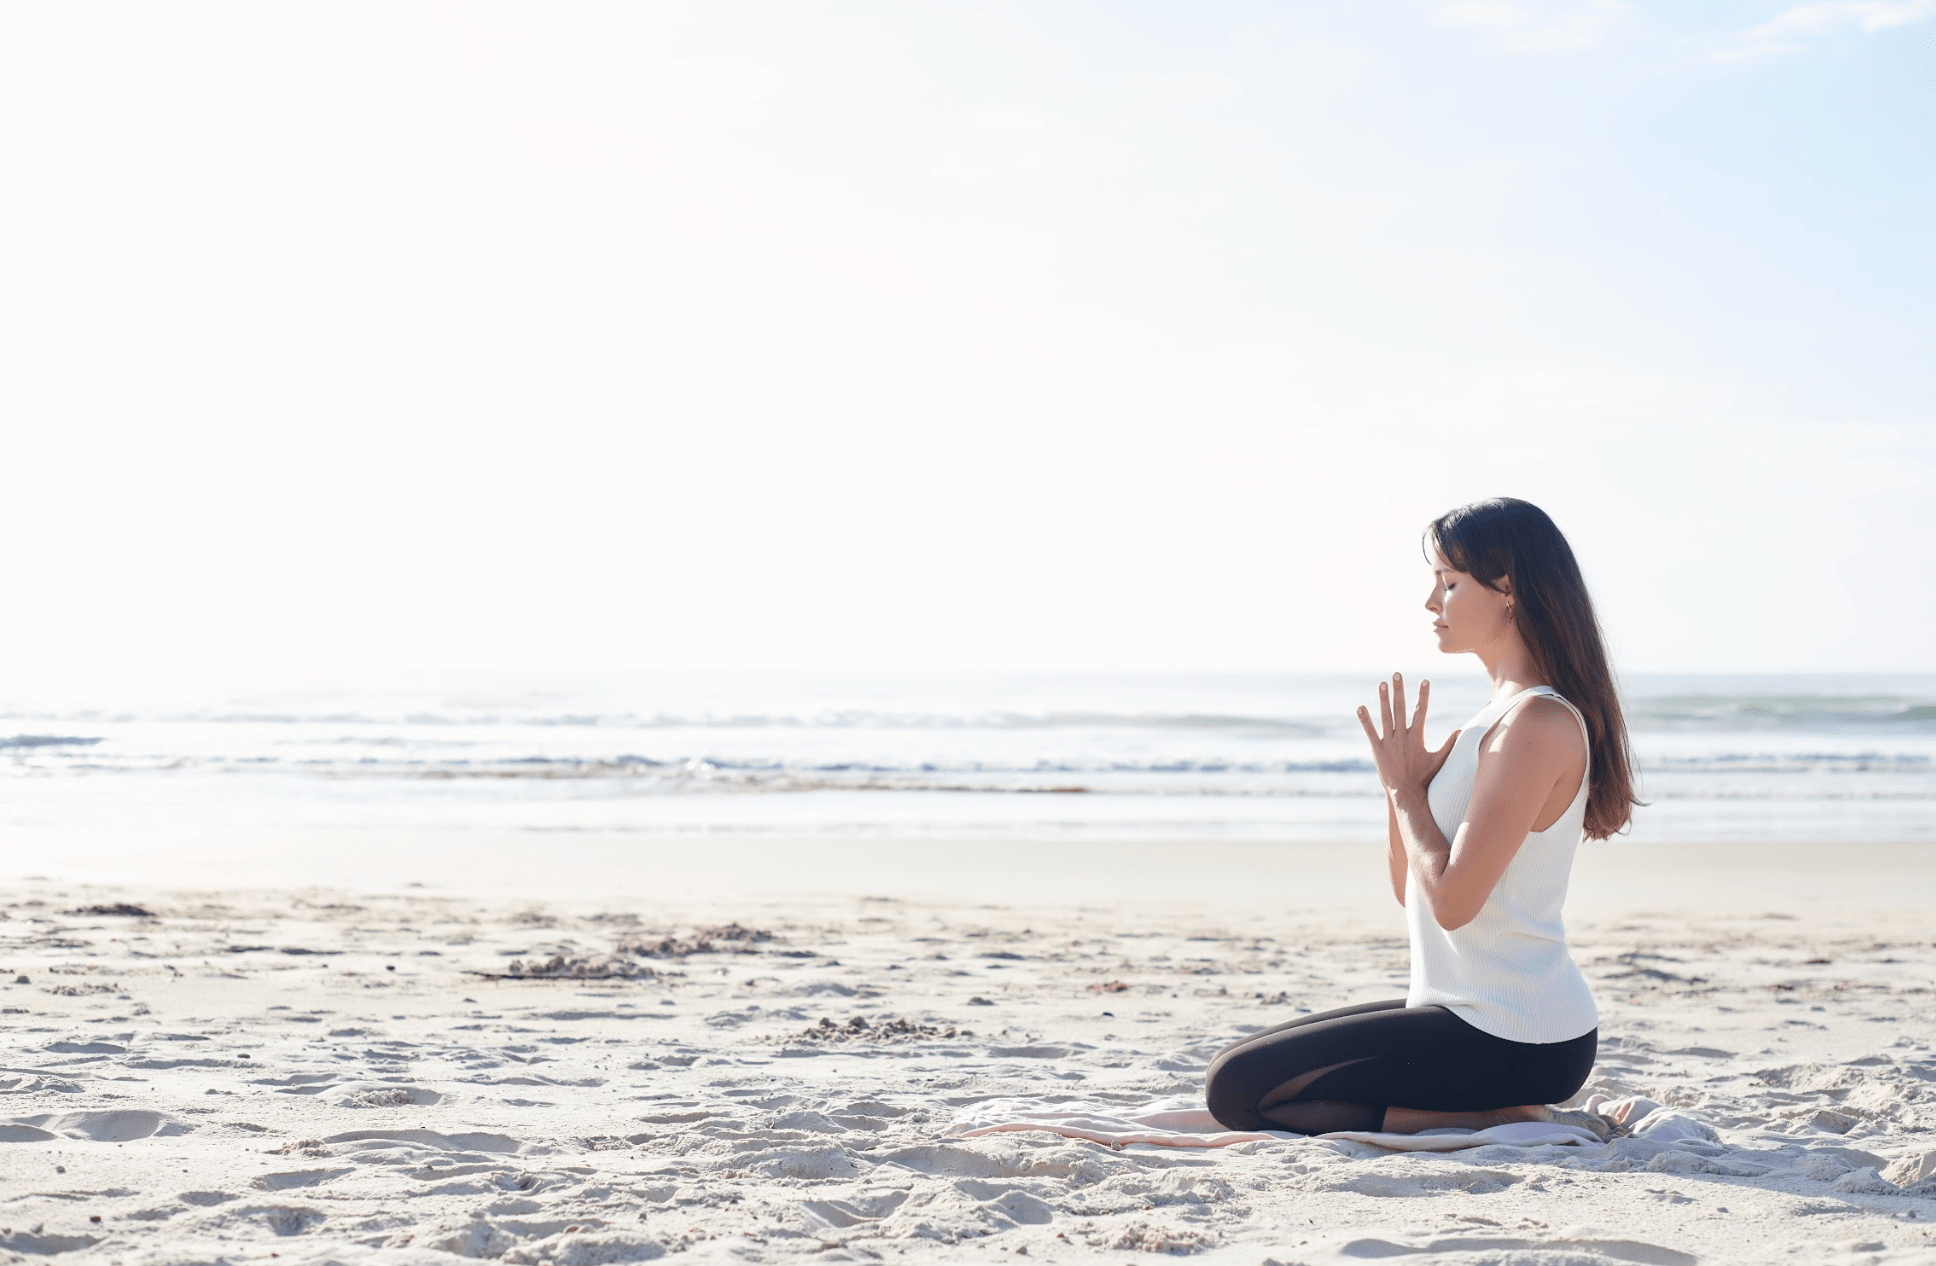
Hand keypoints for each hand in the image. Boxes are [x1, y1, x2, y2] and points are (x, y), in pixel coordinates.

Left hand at [1357, 672, 1458, 801]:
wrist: (1406, 793)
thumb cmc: (1424, 778)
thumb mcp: (1439, 760)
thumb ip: (1449, 744)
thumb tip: (1461, 730)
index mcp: (1417, 737)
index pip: (1421, 711)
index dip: (1423, 695)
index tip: (1424, 680)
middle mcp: (1402, 737)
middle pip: (1401, 709)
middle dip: (1399, 690)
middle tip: (1397, 674)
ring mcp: (1389, 743)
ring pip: (1385, 717)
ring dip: (1383, 699)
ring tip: (1381, 683)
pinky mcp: (1377, 750)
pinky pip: (1370, 732)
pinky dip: (1365, 719)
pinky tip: (1360, 707)